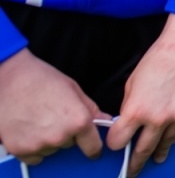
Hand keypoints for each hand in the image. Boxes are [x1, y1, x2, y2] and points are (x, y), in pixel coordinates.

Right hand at [0, 49, 105, 164]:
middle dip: (67, 133)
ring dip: (49, 140)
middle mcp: (60, 136)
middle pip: (70, 144)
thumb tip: (103, 120)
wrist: (7, 81)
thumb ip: (90, 109)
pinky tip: (29, 129)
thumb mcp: (73, 89)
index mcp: (78, 120)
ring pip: (52, 149)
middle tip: (55, 116)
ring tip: (39, 119)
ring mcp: (39, 145)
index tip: (93, 148)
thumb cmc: (40, 80)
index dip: (94, 146)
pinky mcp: (20, 150)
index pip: (93, 146)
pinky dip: (33, 146)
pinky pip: (34, 156)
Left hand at [106, 14, 174, 175]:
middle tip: (132, 171)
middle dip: (135, 163)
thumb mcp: (133, 83)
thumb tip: (128, 122)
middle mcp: (157, 119)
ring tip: (156, 158)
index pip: (119, 141)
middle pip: (143, 151)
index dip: (116, 143)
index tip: (117, 143)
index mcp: (136, 111)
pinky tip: (174, 129)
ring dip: (159, 152)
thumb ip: (130, 107)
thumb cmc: (159, 60)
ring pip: (166, 144)